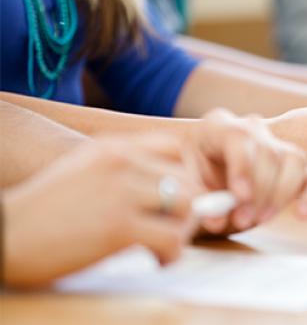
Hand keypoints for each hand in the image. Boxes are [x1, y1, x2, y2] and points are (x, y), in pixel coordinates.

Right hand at [3, 134, 203, 287]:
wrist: (5, 235)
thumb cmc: (44, 212)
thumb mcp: (83, 172)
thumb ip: (124, 174)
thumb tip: (172, 194)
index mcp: (112, 147)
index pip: (174, 149)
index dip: (184, 177)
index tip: (174, 202)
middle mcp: (121, 161)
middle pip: (187, 179)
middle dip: (187, 209)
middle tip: (172, 231)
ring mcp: (120, 191)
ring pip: (186, 205)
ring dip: (182, 231)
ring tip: (163, 246)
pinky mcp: (119, 226)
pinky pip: (172, 237)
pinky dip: (172, 254)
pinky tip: (156, 260)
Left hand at [188, 109, 306, 235]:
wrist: (201, 183)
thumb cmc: (191, 180)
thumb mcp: (185, 186)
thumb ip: (199, 200)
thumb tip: (217, 218)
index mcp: (218, 126)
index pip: (239, 136)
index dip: (242, 165)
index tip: (239, 195)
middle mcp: (252, 129)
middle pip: (268, 151)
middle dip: (259, 190)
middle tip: (243, 219)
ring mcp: (277, 147)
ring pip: (294, 160)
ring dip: (280, 195)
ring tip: (260, 219)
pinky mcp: (296, 171)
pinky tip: (302, 215)